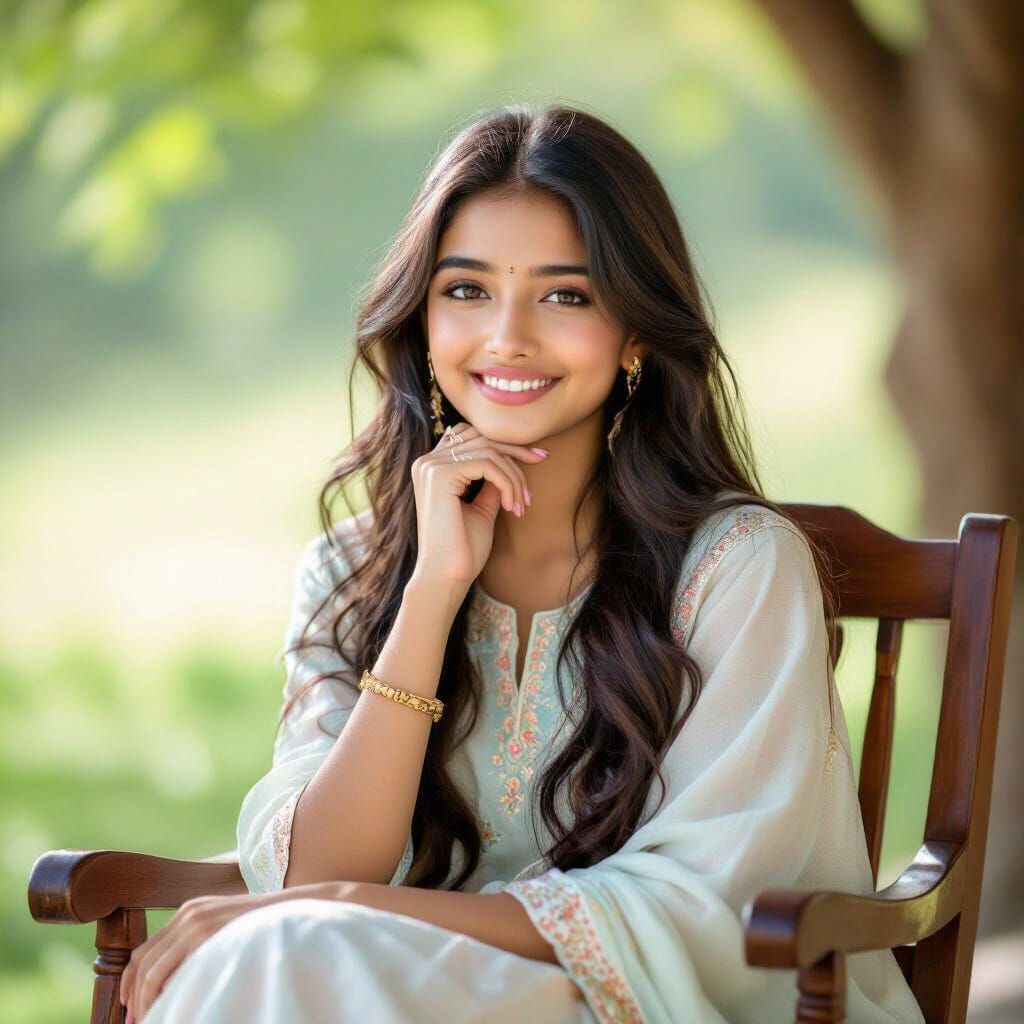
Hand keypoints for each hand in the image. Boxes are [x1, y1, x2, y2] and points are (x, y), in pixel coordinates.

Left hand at [119, 891, 273, 1021]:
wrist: (293, 914)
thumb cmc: (260, 929)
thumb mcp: (221, 929)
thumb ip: (196, 944)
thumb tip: (169, 982)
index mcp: (189, 912)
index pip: (145, 950)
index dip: (131, 982)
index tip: (130, 1007)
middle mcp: (188, 915)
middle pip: (143, 962)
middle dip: (134, 997)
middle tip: (134, 1021)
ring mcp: (197, 924)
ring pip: (153, 971)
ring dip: (146, 1001)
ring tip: (150, 1020)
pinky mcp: (207, 936)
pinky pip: (173, 973)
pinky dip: (165, 995)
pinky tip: (171, 1009)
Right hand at [410, 422, 548, 593]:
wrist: (447, 577)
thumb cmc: (463, 549)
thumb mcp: (483, 507)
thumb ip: (491, 482)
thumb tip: (511, 463)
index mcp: (432, 468)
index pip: (472, 436)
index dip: (505, 444)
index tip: (536, 457)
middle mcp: (427, 462)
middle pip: (482, 438)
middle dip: (516, 453)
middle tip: (540, 465)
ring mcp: (431, 466)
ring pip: (488, 451)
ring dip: (514, 476)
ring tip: (522, 504)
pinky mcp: (440, 475)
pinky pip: (487, 464)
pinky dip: (507, 483)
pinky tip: (511, 506)